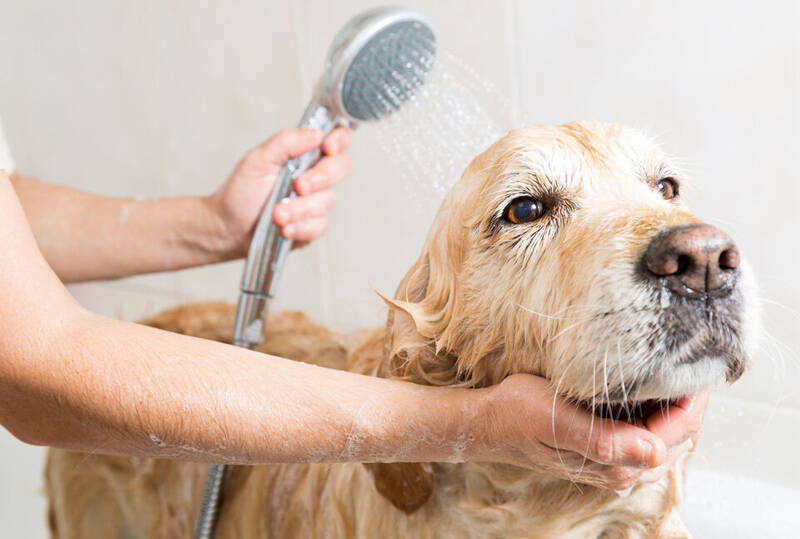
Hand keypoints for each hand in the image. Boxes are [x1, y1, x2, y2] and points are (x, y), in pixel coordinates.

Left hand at [207, 127, 351, 255]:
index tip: (327, 147)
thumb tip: (316, 133)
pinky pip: (319, 226)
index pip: (337, 139)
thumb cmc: (242, 190)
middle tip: (298, 185)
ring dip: (300, 209)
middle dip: (321, 178)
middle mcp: (316, 176)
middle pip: (342, 168)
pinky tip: (283, 228)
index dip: (340, 140)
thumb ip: (286, 142)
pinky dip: (300, 227)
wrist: (228, 226)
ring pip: (328, 201)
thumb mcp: (258, 159)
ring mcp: (316, 202)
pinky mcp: (313, 226)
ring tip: (276, 214)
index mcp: (306, 154)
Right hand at [472, 374, 706, 489]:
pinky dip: (656, 409)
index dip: (694, 395)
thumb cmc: (518, 415)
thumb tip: (655, 453)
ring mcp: (616, 462)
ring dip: (674, 404)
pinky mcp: (607, 451)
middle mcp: (623, 469)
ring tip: (675, 367)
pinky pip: (647, 431)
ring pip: (666, 433)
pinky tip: (648, 386)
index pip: (679, 429)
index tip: (700, 359)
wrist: (490, 423)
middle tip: (692, 356)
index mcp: (617, 463)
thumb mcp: (558, 419)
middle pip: (679, 433)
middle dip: (689, 398)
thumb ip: (606, 440)